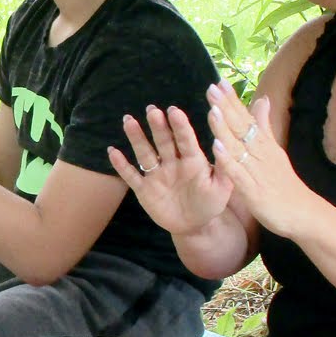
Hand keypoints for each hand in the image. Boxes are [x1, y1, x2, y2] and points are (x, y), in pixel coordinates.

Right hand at [107, 104, 234, 234]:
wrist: (196, 226)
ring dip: (136, 137)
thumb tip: (221, 141)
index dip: (180, 126)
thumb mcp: (223, 187)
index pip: (185, 141)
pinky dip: (121, 165)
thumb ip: (223, 167)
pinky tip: (112, 152)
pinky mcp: (144, 190)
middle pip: (163, 142)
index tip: (174, 111)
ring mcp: (157, 175)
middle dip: (158, 126)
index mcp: (192, 161)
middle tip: (152, 110)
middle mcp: (172, 163)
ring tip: (128, 120)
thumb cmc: (211, 204)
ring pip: (145, 153)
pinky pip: (131, 176)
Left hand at [205, 81, 313, 238]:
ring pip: (239, 147)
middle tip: (212, 88)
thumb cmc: (284, 183)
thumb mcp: (274, 151)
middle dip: (226, 108)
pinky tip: (217, 147)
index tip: (219, 82)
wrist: (303, 214)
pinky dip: (228, 160)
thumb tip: (262, 99)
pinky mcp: (254, 190)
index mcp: (264, 145)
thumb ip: (264, 127)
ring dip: (225, 129)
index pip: (246, 118)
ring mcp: (258, 171)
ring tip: (212, 110)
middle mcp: (261, 154)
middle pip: (242, 127)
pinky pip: (238, 173)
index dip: (233, 101)